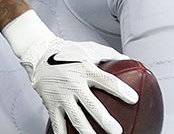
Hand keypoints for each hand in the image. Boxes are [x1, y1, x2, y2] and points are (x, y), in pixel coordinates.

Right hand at [3, 11, 137, 133]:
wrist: (39, 53)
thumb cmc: (68, 51)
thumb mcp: (90, 49)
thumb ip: (110, 55)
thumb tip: (129, 60)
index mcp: (86, 69)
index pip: (107, 80)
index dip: (121, 90)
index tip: (134, 99)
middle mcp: (74, 83)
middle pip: (91, 104)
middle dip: (105, 119)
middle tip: (117, 131)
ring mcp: (62, 95)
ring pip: (75, 117)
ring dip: (87, 131)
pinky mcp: (51, 103)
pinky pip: (57, 123)